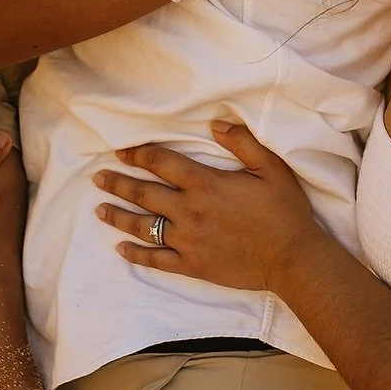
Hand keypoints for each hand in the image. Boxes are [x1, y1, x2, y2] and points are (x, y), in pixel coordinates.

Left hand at [94, 121, 321, 292]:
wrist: (292, 259)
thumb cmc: (284, 211)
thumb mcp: (271, 167)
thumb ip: (242, 142)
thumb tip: (214, 124)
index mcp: (205, 184)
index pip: (162, 163)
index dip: (139, 155)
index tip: (122, 151)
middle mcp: (189, 211)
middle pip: (144, 194)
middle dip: (118, 183)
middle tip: (98, 178)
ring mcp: (188, 241)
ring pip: (143, 226)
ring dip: (118, 216)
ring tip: (99, 209)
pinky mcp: (192, 266)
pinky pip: (156, 260)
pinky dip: (136, 255)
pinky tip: (121, 249)